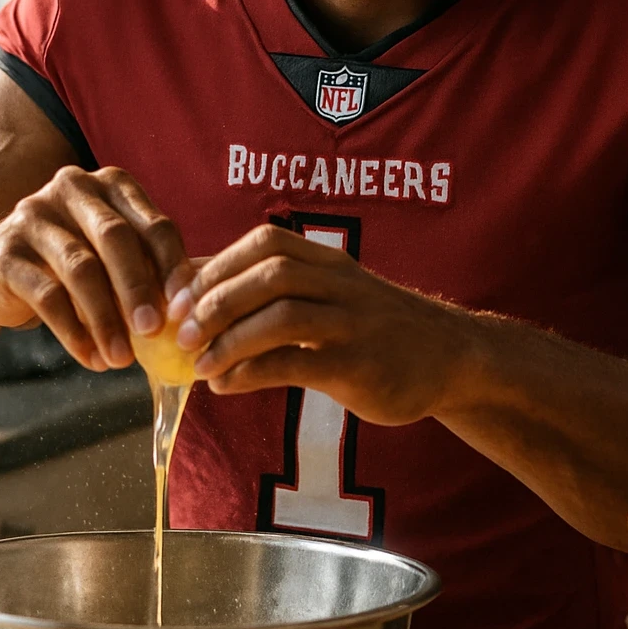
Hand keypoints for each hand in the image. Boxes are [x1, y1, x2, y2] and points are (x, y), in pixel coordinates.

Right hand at [0, 166, 191, 370]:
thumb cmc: (69, 267)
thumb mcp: (113, 260)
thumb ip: (151, 270)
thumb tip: (202, 305)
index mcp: (111, 187)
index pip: (154, 225)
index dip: (174, 268)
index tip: (187, 310)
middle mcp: (72, 189)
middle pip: (116, 238)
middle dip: (138, 289)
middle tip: (154, 332)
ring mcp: (33, 215)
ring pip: (80, 268)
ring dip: (105, 318)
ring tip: (121, 359)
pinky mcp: (4, 251)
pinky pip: (46, 294)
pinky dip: (73, 332)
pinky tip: (91, 360)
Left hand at [165, 224, 471, 423]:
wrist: (449, 356)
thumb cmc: (371, 325)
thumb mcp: (329, 291)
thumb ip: (271, 286)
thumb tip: (192, 281)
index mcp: (328, 260)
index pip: (265, 243)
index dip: (215, 266)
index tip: (178, 297)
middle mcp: (341, 283)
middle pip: (270, 274)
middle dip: (217, 301)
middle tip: (180, 333)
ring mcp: (353, 323)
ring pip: (283, 316)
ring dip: (231, 339)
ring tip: (200, 363)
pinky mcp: (359, 365)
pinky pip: (297, 363)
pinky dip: (252, 373)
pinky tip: (226, 385)